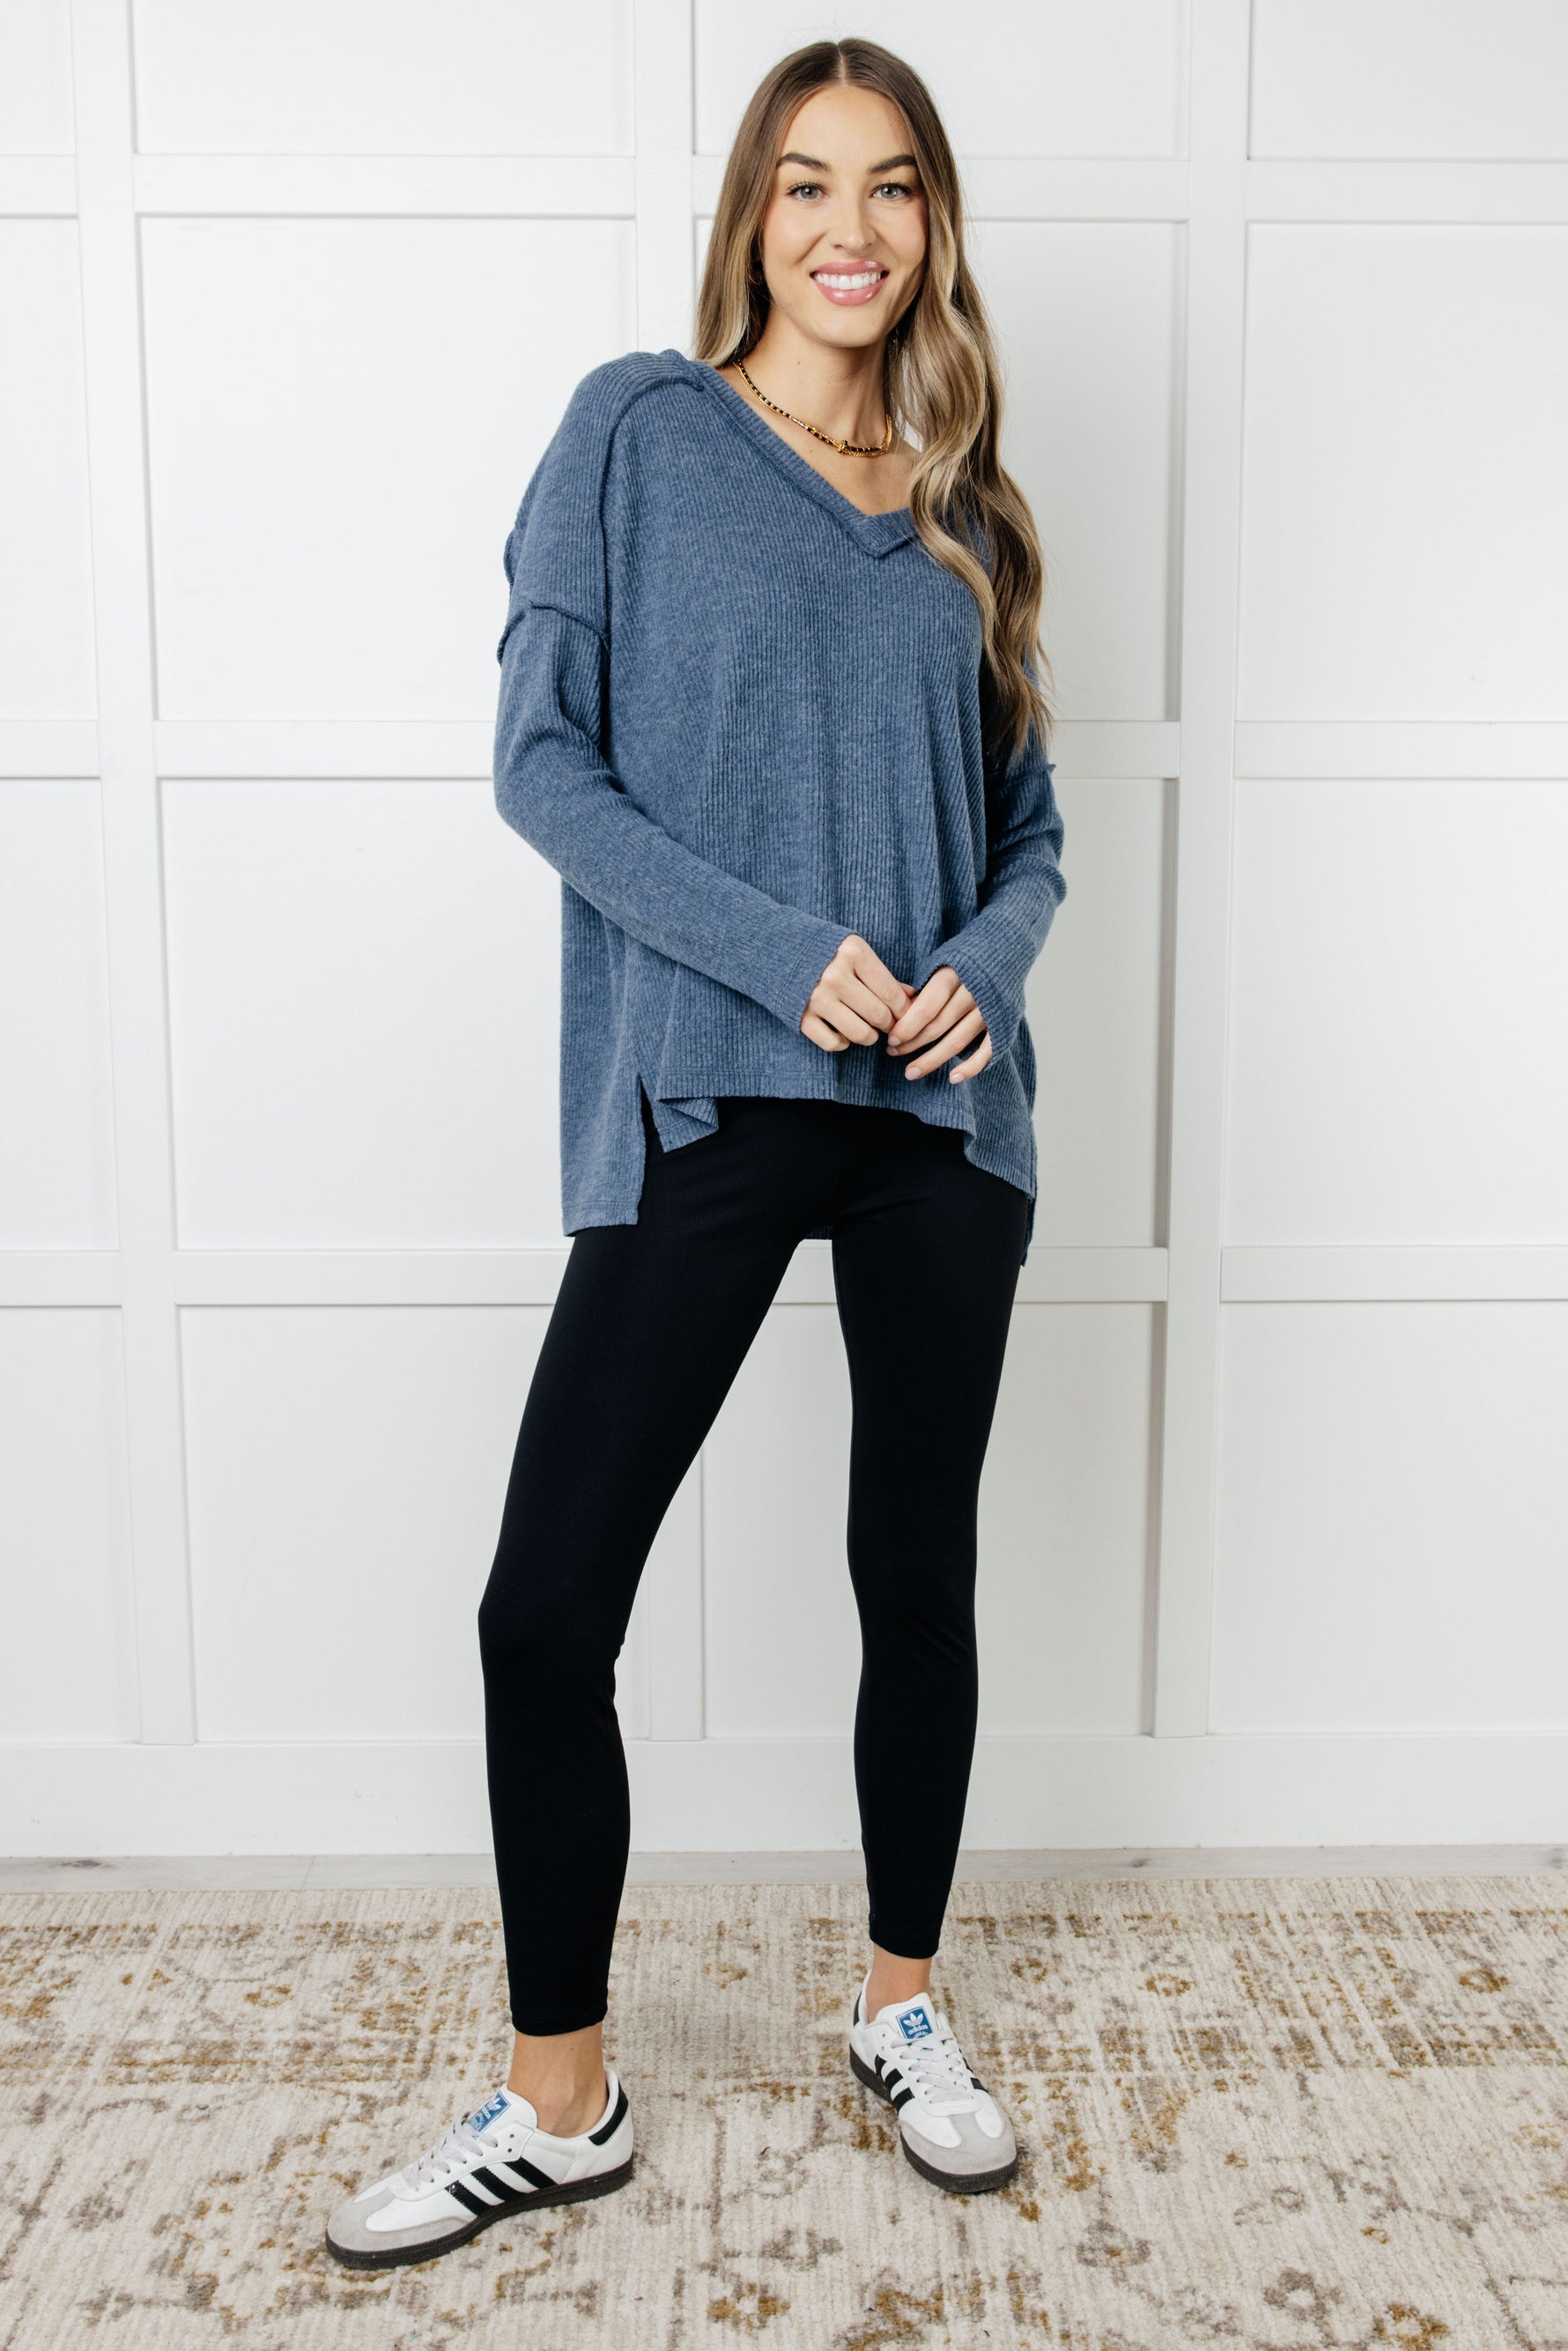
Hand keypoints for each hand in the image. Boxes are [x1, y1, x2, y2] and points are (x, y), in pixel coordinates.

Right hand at [802, 934, 913, 1051]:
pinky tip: (843, 1032)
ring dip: (870, 1037)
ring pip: (860, 1034)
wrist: (774, 949)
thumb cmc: (823, 950)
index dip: (904, 1010)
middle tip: (889, 1024)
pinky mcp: (801, 1017)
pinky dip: (843, 1043)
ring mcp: (817, 998)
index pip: (891, 993)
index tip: (907, 1015)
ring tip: (869, 1030)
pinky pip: (833, 1043)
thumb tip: (911, 997)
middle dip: (890, 1025)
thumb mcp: (854, 951)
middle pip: (879, 1015)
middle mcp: (835, 976)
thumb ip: (881, 974)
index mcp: (852, 953)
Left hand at [884, 966, 992, 1081]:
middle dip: (912, 1043)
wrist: (1007, 953)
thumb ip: (921, 986)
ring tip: (910, 1072)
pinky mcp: (1003, 1025)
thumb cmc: (963, 962)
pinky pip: (987, 1052)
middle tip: (893, 1053)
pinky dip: (971, 1067)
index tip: (891, 1038)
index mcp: (955, 974)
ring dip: (932, 1060)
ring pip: (957, 1042)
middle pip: (939, 1026)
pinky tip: (952, 1078)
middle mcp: (974, 992)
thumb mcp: (941, 963)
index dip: (907, 1026)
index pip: (927, 1006)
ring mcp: (990, 1011)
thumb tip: (894, 1013)